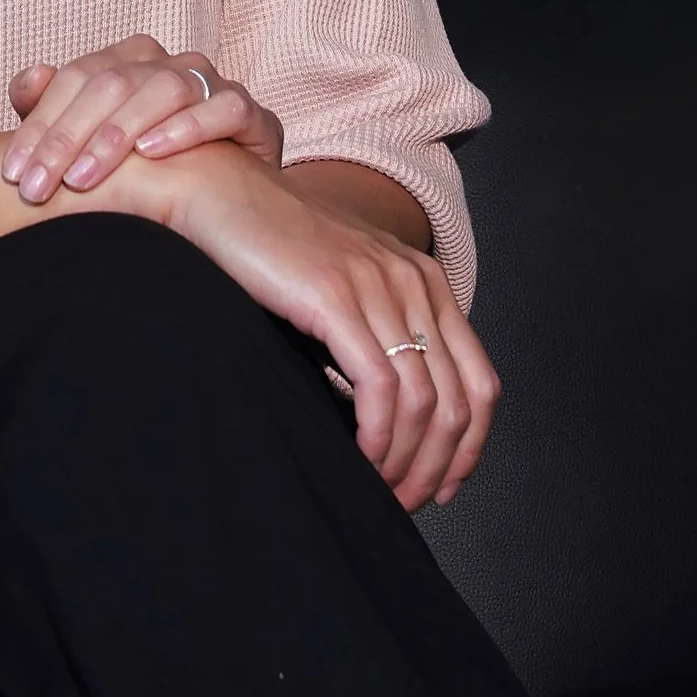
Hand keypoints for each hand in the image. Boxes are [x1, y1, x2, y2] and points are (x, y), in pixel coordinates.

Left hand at [0, 34, 282, 204]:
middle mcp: (168, 64)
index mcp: (127, 61)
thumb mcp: (91, 140)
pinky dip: (187, 126)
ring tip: (84, 176)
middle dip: (67, 137)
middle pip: (111, 83)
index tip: (13, 174)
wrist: (233, 190)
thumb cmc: (148, 163)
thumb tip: (28, 79)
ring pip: (164, 89)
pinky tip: (154, 152)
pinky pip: (224, 107)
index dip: (39, 125)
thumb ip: (51, 109)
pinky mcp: (251, 112)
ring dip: (118, 133)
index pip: (73, 79)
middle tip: (39, 188)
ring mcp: (212, 84)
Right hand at [155, 145, 498, 510]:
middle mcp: (413, 281)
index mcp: (424, 280)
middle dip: (436, 467)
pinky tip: (355, 457)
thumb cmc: (267, 250)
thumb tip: (390, 423)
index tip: (441, 487)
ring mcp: (377, 286)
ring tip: (375, 490)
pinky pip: (378, 388)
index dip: (468, 447)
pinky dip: (375, 437)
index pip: (480, 382)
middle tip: (402, 503)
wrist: (216, 193)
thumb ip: (375, 337)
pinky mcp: (335, 296)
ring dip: (403, 462)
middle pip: (458, 401)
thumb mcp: (341, 291)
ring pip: (423, 403)